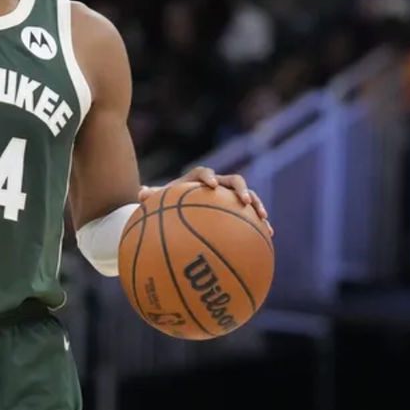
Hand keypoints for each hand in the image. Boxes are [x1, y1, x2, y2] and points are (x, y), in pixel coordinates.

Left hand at [139, 165, 272, 235]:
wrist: (180, 210)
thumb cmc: (168, 207)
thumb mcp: (158, 204)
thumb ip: (152, 197)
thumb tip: (140, 194)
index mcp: (196, 180)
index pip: (203, 173)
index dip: (208, 177)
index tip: (210, 185)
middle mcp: (217, 185)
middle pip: (233, 181)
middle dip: (241, 189)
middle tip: (244, 201)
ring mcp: (229, 197)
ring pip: (248, 196)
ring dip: (257, 204)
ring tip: (263, 218)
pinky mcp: (238, 210)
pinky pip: (251, 215)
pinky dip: (260, 223)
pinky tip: (269, 236)